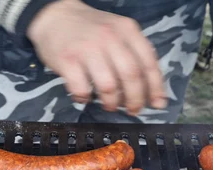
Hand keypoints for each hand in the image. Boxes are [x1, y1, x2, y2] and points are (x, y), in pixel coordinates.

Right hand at [27, 0, 166, 114]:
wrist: (55, 16)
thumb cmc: (91, 31)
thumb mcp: (118, 33)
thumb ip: (135, 57)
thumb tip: (152, 92)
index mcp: (127, 30)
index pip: (148, 63)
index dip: (155, 88)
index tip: (157, 104)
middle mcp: (109, 37)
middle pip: (131, 76)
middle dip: (135, 99)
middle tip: (133, 110)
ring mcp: (88, 48)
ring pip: (109, 86)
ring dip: (112, 102)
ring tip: (109, 105)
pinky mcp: (68, 60)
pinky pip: (82, 89)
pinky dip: (85, 99)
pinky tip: (85, 97)